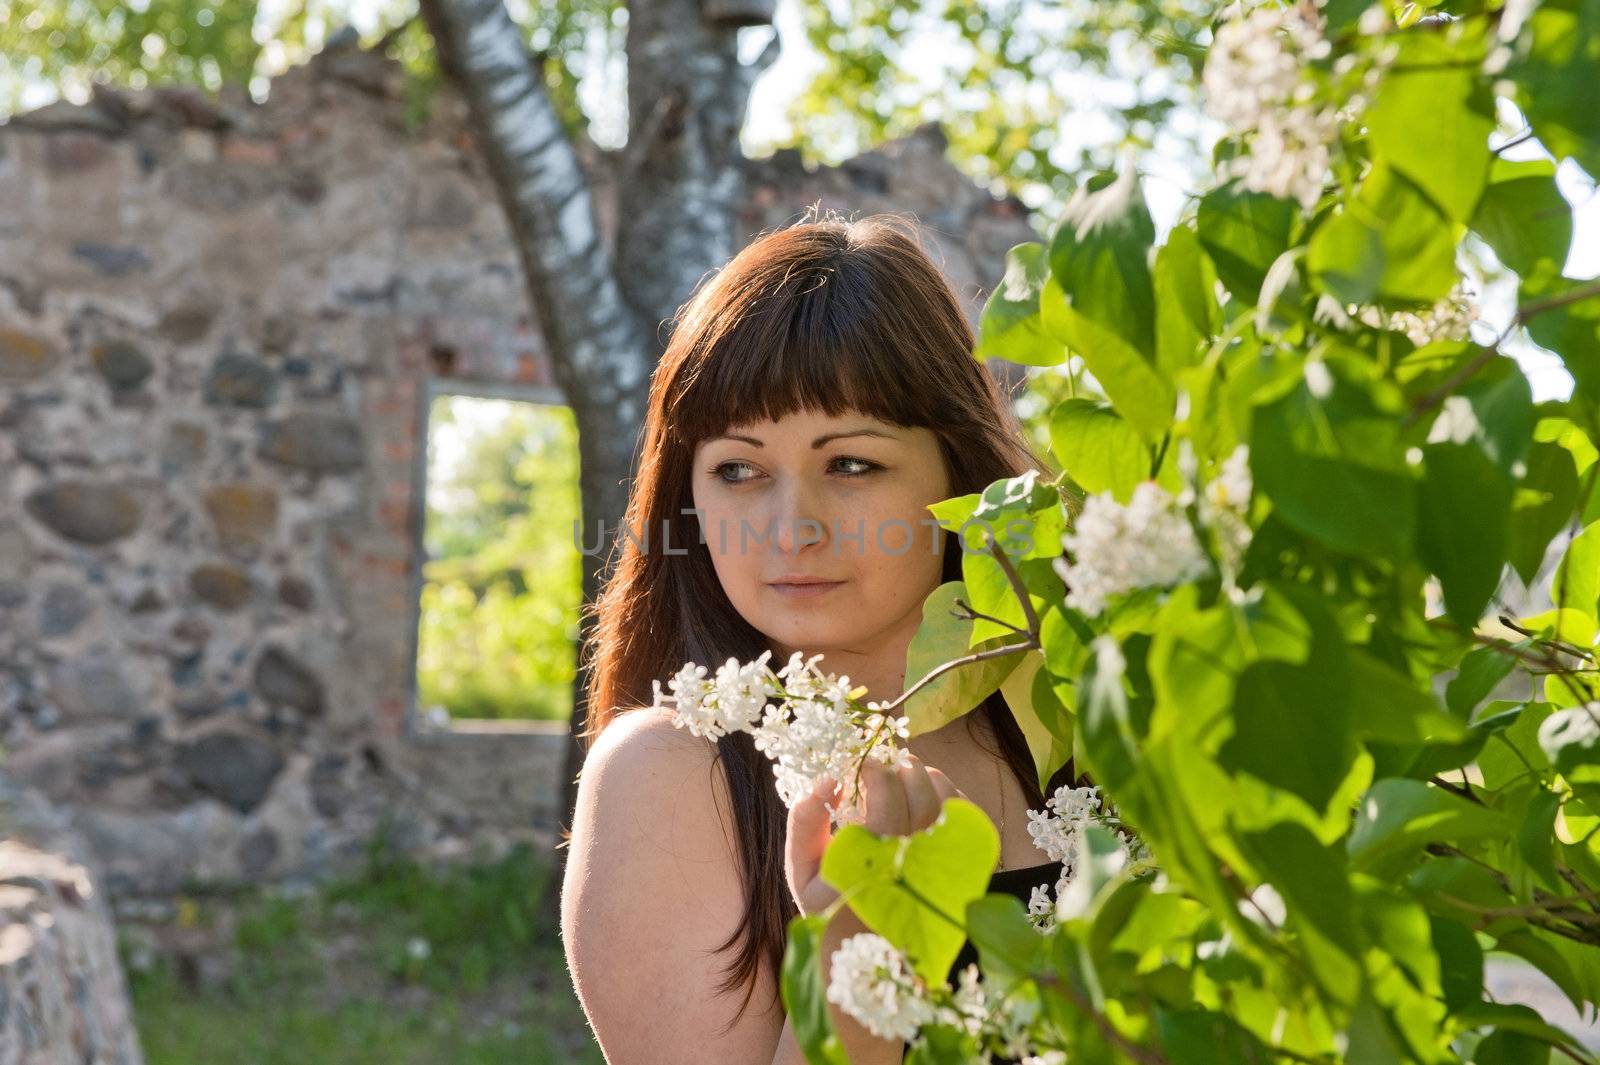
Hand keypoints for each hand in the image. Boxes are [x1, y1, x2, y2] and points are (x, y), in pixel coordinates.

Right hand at [785, 753, 967, 917]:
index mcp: (874, 862)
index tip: (860, 766)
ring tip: (906, 776)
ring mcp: (944, 870)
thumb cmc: (830, 907)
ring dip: (928, 779)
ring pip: (949, 803)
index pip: (887, 794)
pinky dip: (949, 798)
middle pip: (923, 793)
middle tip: (885, 765)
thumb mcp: (802, 871)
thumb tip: (828, 780)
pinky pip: (968, 822)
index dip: (874, 769)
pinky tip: (926, 798)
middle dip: (902, 769)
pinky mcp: (963, 874)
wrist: (868, 958)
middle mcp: (916, 865)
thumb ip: (805, 823)